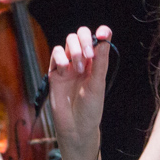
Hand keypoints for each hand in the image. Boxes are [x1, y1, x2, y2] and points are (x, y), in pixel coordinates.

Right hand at [47, 25, 110, 149]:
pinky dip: (60, 58)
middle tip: (89, 56)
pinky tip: (66, 70)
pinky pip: (55, 54)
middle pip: (81, 35)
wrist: (75, 127)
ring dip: (74, 50)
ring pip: (68, 42)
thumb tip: (104, 39)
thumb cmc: (91, 108)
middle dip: (85, 40)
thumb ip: (100, 61)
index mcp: (96, 63)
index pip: (98, 39)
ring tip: (78, 69)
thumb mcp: (98, 84)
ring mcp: (68, 66)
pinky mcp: (55, 72)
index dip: (101, 32)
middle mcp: (82, 61)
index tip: (103, 34)